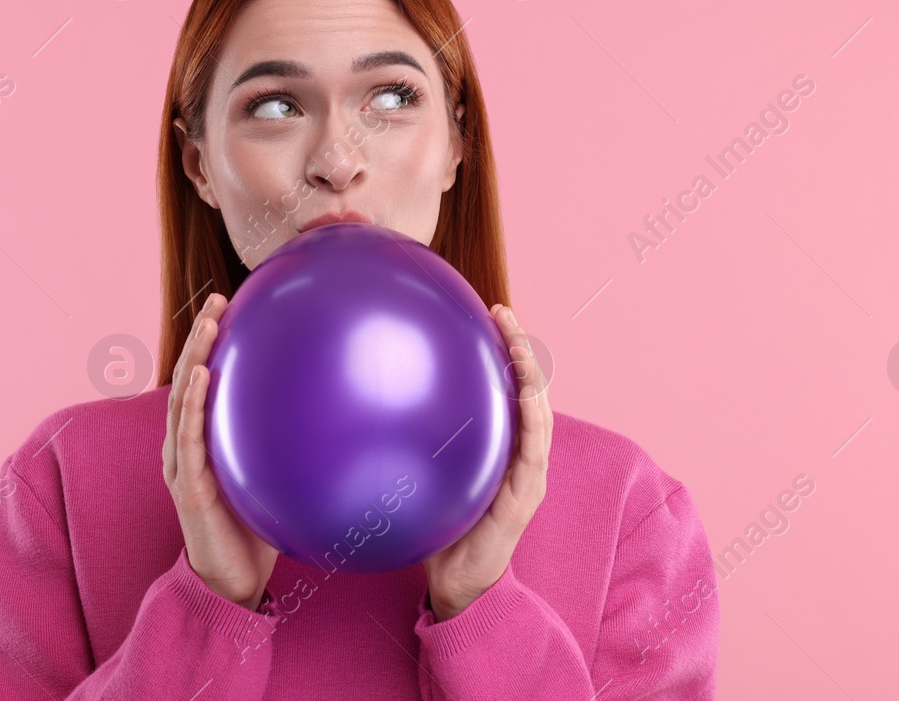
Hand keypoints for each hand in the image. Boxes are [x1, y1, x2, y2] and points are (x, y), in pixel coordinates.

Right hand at [162, 292, 278, 609]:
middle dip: (200, 336)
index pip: (205, 379)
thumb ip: (291, 446)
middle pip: (188, 377)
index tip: (232, 305)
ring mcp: (182, 462)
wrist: (232, 582)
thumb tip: (344, 414)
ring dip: (192, 356)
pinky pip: (187, 436)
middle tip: (218, 298)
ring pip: (183, 398)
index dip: (212, 343)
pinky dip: (191, 402)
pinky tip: (201, 375)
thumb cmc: (256, 529)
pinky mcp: (186, 483)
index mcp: (205, 440)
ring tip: (207, 323)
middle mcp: (186, 444)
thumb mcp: (274, 477)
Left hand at [422, 303, 552, 621]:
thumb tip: (360, 405)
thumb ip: (406, 445)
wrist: (457, 587)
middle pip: (528, 390)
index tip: (488, 314)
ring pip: (538, 413)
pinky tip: (525, 394)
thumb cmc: (436, 531)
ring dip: (532, 374)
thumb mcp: (422, 477)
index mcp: (499, 448)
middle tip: (502, 311)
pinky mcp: (525, 497)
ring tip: (519, 341)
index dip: (503, 351)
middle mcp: (519, 456)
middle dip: (521, 348)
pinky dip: (532, 418)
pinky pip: (533, 450)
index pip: (506, 389)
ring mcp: (527, 475)